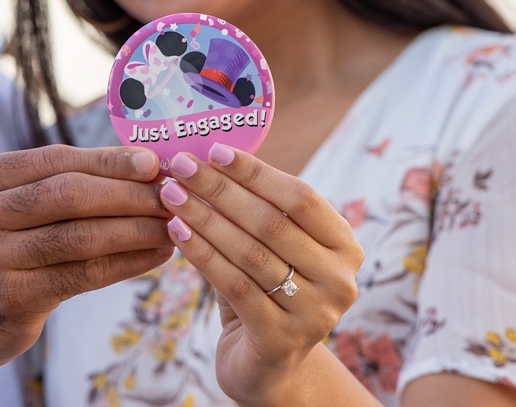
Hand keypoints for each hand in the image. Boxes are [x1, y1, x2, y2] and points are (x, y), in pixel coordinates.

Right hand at [0, 145, 174, 369]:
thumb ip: (50, 184)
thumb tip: (140, 165)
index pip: (52, 160)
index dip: (108, 160)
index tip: (152, 162)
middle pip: (68, 195)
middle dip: (128, 193)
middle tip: (170, 194)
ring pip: (79, 236)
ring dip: (134, 229)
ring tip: (171, 226)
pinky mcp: (10, 300)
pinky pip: (82, 275)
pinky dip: (125, 263)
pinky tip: (152, 256)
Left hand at [160, 145, 364, 406]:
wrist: (266, 365)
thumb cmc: (265, 290)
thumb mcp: (271, 248)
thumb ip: (255, 209)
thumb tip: (208, 158)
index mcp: (344, 246)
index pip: (301, 197)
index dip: (256, 172)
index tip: (214, 150)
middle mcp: (339, 280)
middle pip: (273, 222)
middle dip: (221, 190)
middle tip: (181, 167)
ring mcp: (315, 313)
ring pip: (250, 252)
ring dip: (205, 218)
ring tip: (171, 195)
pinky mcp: (281, 338)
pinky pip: (234, 285)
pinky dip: (202, 254)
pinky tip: (176, 232)